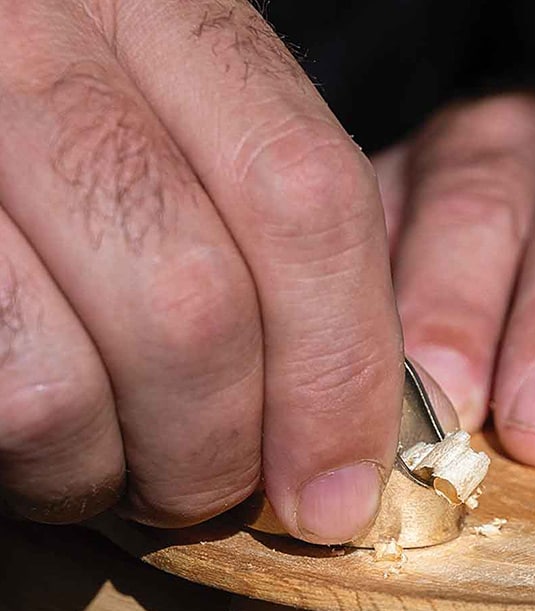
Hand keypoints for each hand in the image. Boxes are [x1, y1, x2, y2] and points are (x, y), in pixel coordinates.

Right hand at [0, 0, 401, 542]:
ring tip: (134, 465)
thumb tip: (350, 432)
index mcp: (166, 17)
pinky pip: (21, 389)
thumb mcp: (178, 141)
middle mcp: (48, 43)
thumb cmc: (62, 162)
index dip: (342, 365)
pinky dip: (58, 461)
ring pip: (101, 361)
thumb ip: (274, 242)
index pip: (307, 195)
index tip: (343, 482)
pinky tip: (62, 443)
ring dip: (146, 466)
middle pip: (205, 298)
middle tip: (226, 488)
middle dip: (233, 443)